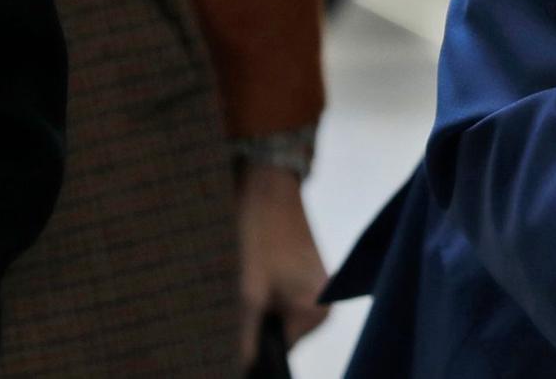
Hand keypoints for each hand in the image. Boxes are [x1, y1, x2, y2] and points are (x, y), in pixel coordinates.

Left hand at [236, 164, 330, 361]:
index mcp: (315, 312)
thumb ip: (246, 338)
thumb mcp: (247, 294)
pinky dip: (265, 296)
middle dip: (254, 326)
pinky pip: (284, 300)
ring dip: (258, 311)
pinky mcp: (309, 276)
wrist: (270, 193)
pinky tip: (252, 278)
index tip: (231, 332)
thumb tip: (243, 368)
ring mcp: (319, 289)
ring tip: (243, 288)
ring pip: (279, 317)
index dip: (250, 346)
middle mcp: (324, 304)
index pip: (279, 350)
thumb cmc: (261, 238)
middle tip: (235, 305)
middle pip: (281, 335)